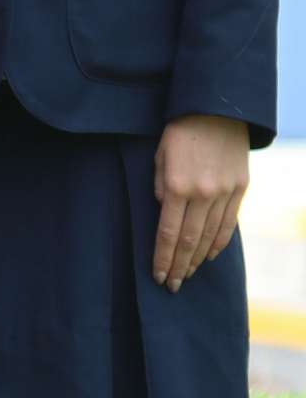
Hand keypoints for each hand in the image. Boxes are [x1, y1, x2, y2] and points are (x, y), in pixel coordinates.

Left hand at [153, 114, 249, 291]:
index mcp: (177, 185)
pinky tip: (207, 256)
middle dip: (179, 266)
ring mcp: (225, 193)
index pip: (169, 232)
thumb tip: (163, 211)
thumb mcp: (159, 155)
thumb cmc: (179, 131)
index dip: (163, 257)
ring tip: (186, 275)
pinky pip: (228, 224)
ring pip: (210, 237)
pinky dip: (217, 244)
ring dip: (197, 260)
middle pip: (190, 241)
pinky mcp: (240, 190)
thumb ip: (160, 185)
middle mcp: (203, 194)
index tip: (158, 275)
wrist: (216, 111)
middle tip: (171, 286)